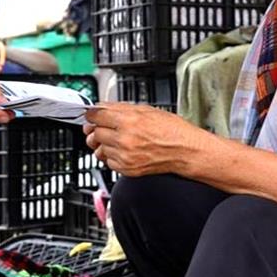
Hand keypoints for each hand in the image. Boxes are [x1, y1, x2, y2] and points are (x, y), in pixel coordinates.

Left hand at [84, 102, 206, 176]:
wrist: (185, 151)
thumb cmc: (171, 130)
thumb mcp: (146, 109)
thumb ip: (120, 108)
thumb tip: (103, 107)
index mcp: (128, 121)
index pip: (95, 116)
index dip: (92, 114)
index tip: (92, 114)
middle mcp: (124, 140)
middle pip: (94, 132)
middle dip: (98, 128)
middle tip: (105, 126)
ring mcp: (124, 156)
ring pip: (99, 148)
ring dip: (104, 143)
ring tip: (117, 138)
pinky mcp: (126, 169)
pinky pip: (108, 161)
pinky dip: (112, 155)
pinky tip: (123, 149)